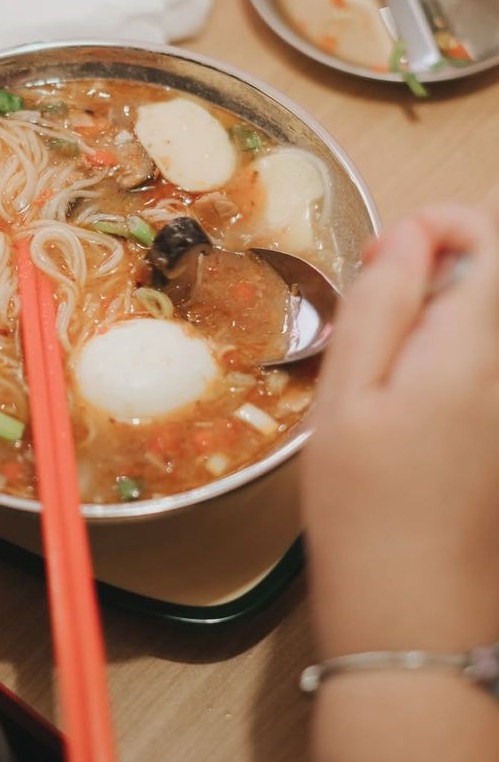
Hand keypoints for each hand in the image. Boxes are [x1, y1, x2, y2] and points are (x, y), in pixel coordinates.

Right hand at [302, 204, 498, 656]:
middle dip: (445, 260)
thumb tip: (410, 236)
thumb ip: (381, 304)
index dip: (439, 223)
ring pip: (491, 314)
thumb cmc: (364, 503)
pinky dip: (462, 344)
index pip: (490, 236)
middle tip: (383, 298)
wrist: (414, 607)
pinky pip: (489, 358)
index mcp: (475, 349)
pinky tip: (423, 383)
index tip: (387, 257)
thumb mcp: (348, 396)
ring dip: (453, 303)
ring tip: (396, 344)